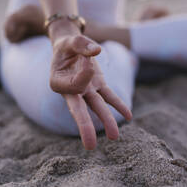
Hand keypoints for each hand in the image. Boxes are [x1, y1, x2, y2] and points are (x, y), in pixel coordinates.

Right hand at [51, 32, 131, 149]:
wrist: (70, 45)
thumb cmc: (66, 44)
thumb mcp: (69, 40)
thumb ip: (81, 44)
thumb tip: (96, 51)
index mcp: (58, 82)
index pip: (75, 86)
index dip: (86, 72)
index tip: (88, 56)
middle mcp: (71, 90)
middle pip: (78, 111)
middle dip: (85, 127)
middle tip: (90, 146)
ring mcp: (86, 90)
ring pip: (97, 107)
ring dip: (107, 120)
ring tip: (115, 137)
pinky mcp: (98, 86)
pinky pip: (109, 97)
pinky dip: (119, 105)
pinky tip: (128, 116)